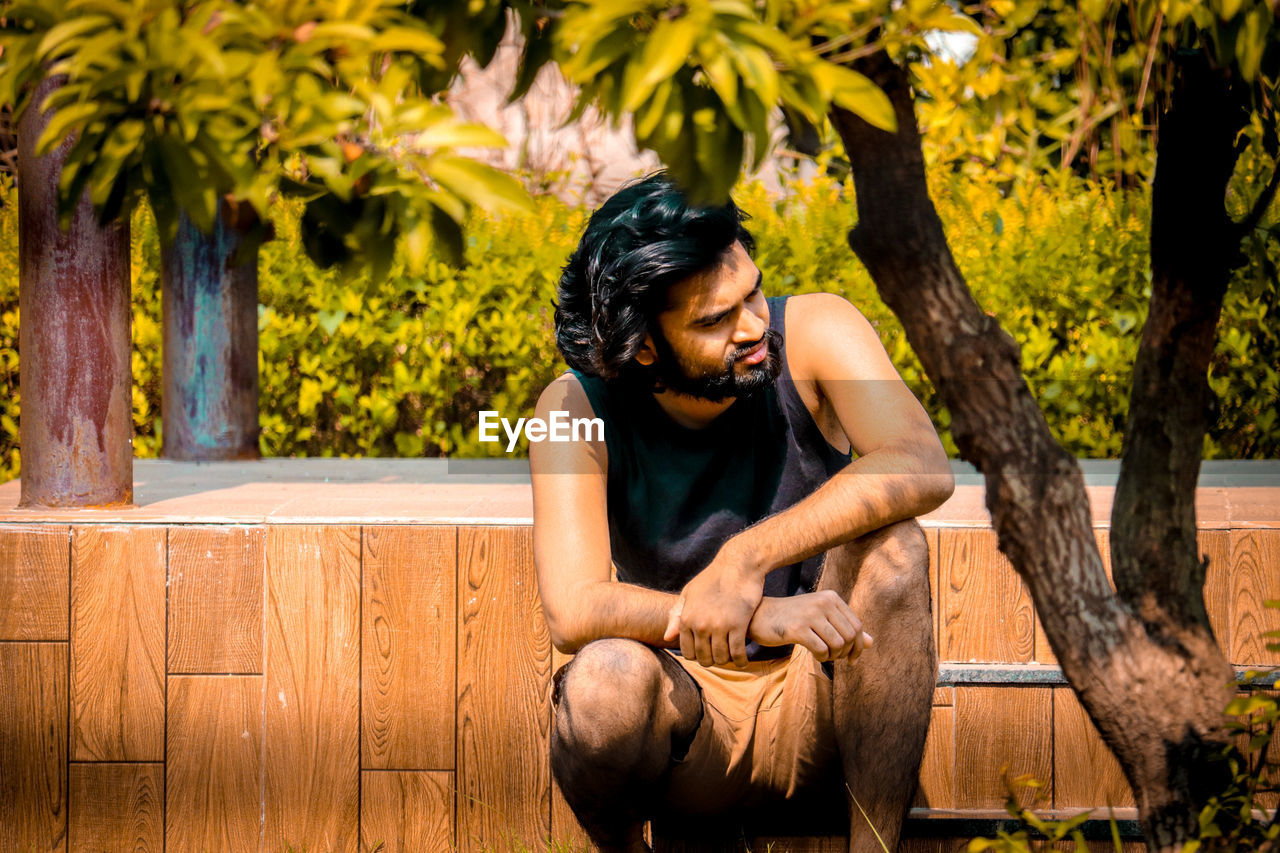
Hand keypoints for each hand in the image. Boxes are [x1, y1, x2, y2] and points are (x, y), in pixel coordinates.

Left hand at [663, 544, 763, 667]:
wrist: (738, 565)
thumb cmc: (713, 578)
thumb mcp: (690, 593)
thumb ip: (677, 615)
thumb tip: (667, 637)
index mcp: (687, 618)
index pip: (688, 653)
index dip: (698, 656)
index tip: (707, 653)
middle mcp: (700, 625)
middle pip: (704, 658)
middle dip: (712, 660)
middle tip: (720, 655)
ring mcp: (719, 626)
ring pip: (721, 658)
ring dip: (727, 660)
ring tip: (731, 656)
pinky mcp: (738, 625)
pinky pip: (737, 653)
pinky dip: (741, 661)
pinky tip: (743, 660)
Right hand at [747, 592, 873, 662]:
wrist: (761, 616)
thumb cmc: (793, 618)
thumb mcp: (821, 619)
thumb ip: (845, 629)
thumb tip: (871, 642)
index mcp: (831, 597)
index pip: (857, 626)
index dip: (858, 646)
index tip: (851, 658)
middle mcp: (823, 602)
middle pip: (850, 636)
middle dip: (846, 653)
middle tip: (835, 658)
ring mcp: (810, 614)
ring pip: (838, 644)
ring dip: (834, 656)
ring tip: (824, 655)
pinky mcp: (797, 628)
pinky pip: (822, 650)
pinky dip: (822, 657)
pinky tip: (815, 655)